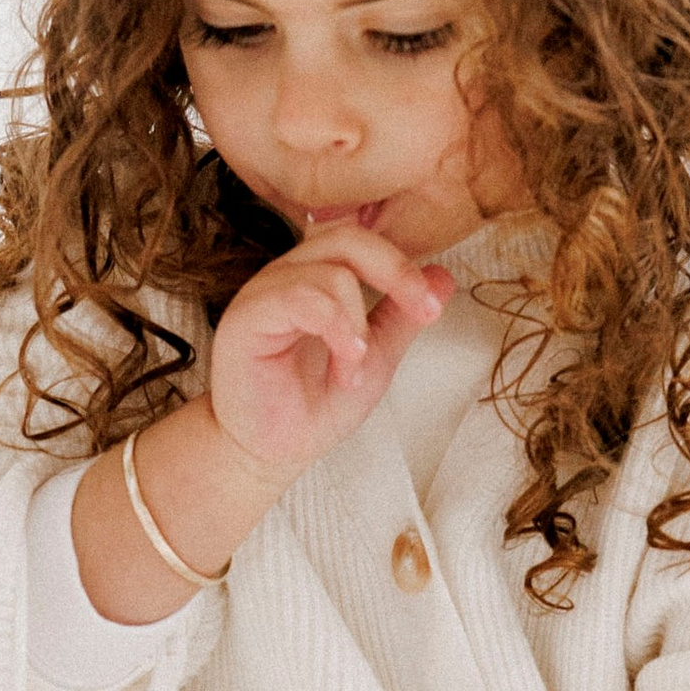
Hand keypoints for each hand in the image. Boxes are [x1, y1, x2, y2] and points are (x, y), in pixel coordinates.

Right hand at [206, 219, 454, 477]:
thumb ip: (403, 315)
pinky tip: (344, 365)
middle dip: (396, 272)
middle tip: (423, 313)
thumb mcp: (376, 356)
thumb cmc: (315, 405)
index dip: (402, 263)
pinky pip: (299, 297)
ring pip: (330, 271)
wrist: (274, 452)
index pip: (362, 239)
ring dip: (358, 323)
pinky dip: (335, 328)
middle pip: (348, 238)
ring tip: (355, 368)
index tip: (431, 306)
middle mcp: (289, 274)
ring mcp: (265, 292)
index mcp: (316, 275)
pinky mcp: (246, 317)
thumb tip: (443, 277)